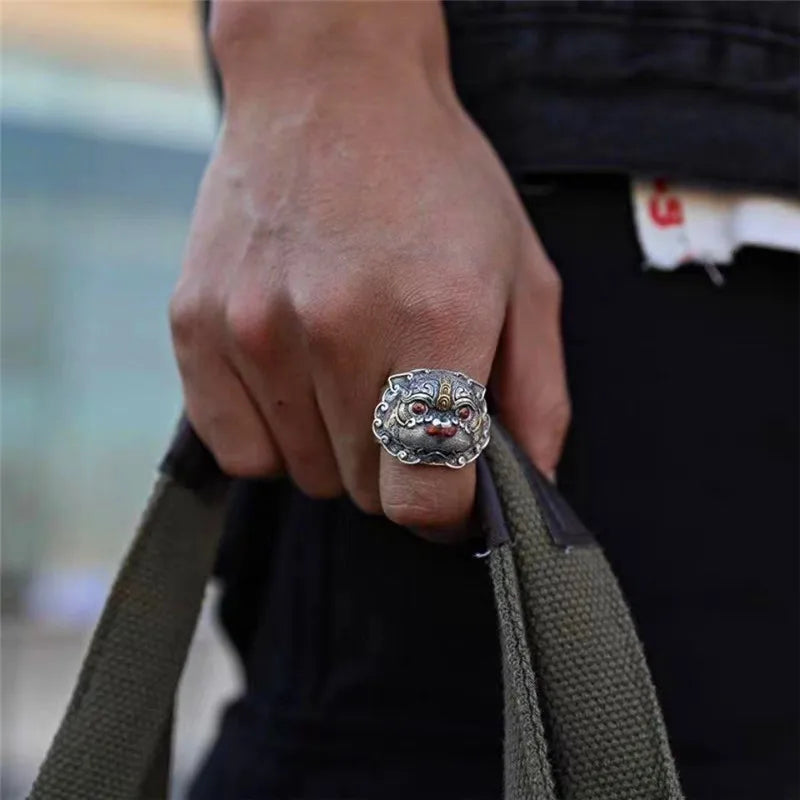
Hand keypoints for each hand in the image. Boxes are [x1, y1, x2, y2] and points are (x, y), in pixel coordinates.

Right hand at [170, 3, 569, 533]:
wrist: (329, 86)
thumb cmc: (437, 180)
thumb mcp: (523, 275)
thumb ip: (538, 394)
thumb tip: (529, 487)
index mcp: (435, 321)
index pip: (424, 498)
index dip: (446, 512)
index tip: (451, 488)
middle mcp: (337, 330)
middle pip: (366, 489)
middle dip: (397, 462)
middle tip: (402, 391)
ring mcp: (255, 328)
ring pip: (305, 474)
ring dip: (337, 445)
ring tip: (349, 366)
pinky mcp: (196, 326)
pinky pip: (239, 451)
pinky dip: (275, 435)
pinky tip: (297, 378)